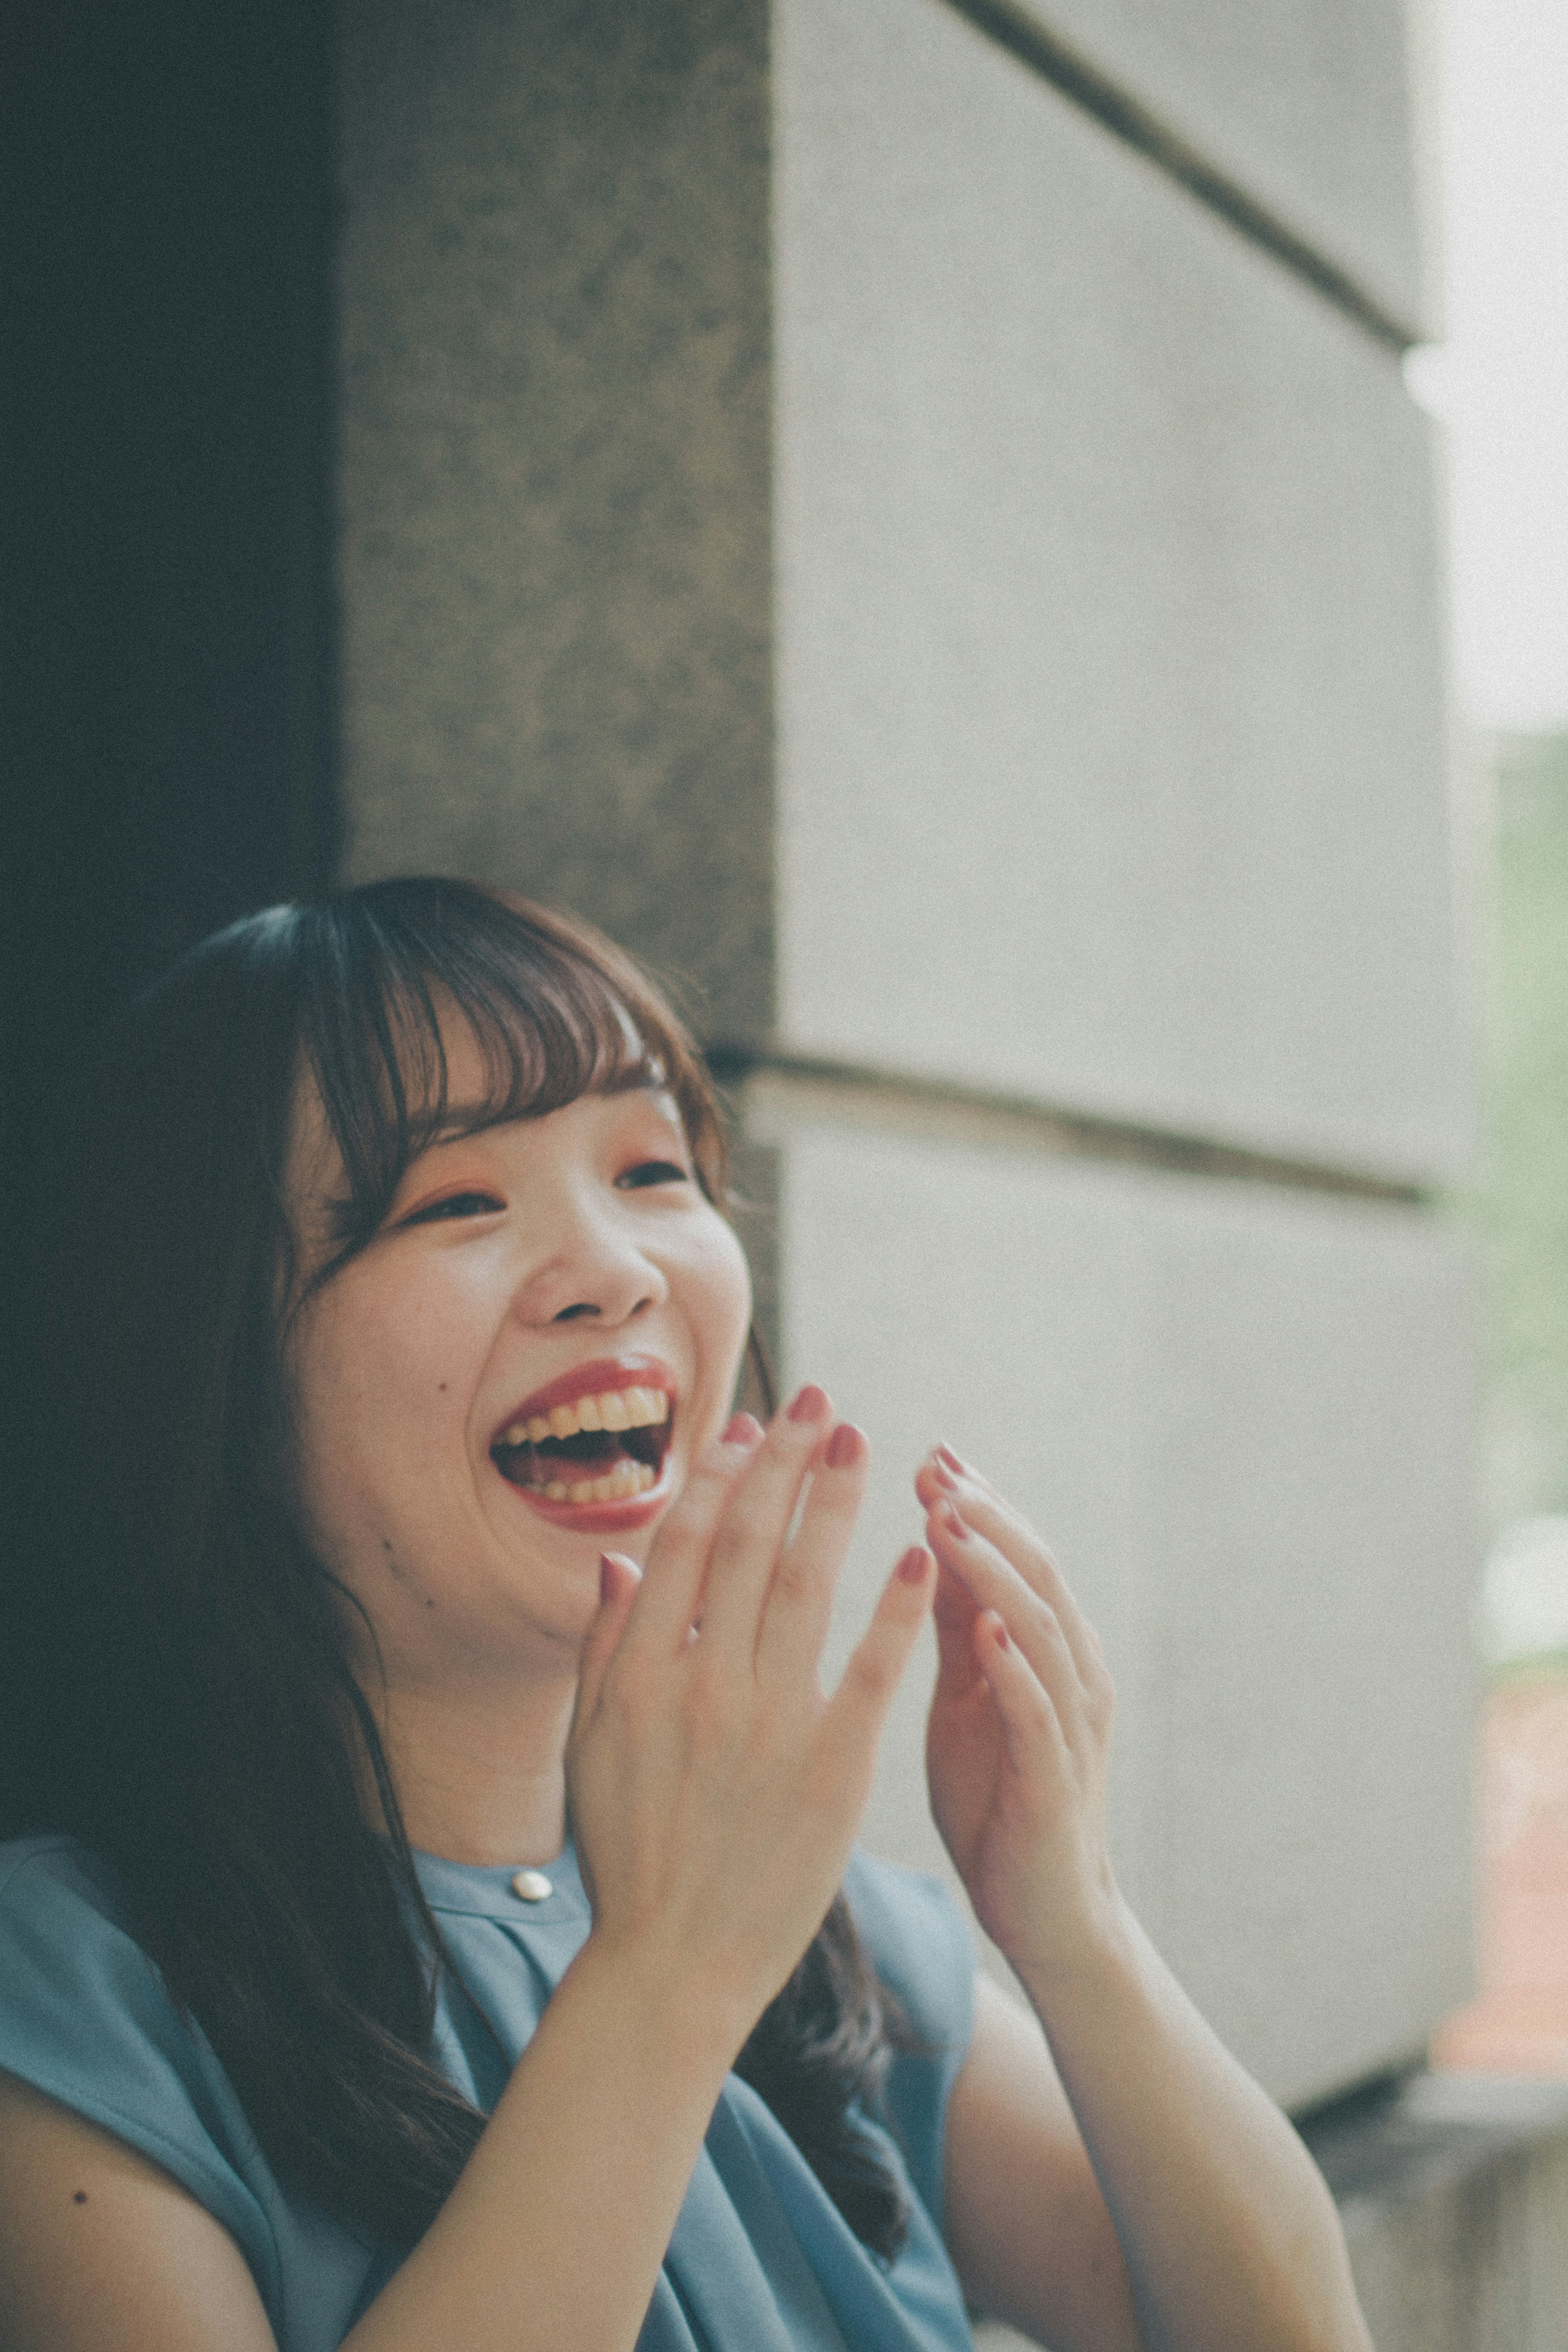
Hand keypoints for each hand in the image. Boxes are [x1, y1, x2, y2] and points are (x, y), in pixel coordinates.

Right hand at [566, 1391, 934, 2056]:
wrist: (671, 1968)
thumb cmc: (630, 1853)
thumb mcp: (588, 1748)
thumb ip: (603, 1650)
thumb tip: (619, 1560)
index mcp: (639, 1677)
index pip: (684, 1546)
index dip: (720, 1477)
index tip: (752, 1426)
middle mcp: (701, 1687)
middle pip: (747, 1546)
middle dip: (786, 1464)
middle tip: (821, 1404)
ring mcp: (767, 1728)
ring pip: (806, 1588)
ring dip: (836, 1506)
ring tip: (864, 1447)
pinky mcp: (832, 1772)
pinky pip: (871, 1672)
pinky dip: (894, 1608)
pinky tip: (917, 1555)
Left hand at [915, 1448, 1121, 1986]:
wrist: (1045, 1909)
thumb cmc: (996, 1796)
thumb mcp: (966, 1694)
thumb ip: (955, 1623)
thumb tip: (929, 1537)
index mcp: (1046, 1649)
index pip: (1016, 1554)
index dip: (976, 1501)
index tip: (926, 1452)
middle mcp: (1071, 1673)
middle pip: (1036, 1572)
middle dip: (986, 1515)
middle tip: (934, 1467)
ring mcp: (1069, 1726)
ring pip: (1041, 1628)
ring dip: (994, 1571)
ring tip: (948, 1521)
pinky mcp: (1054, 1782)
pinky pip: (1039, 1714)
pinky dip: (1015, 1668)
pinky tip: (985, 1629)